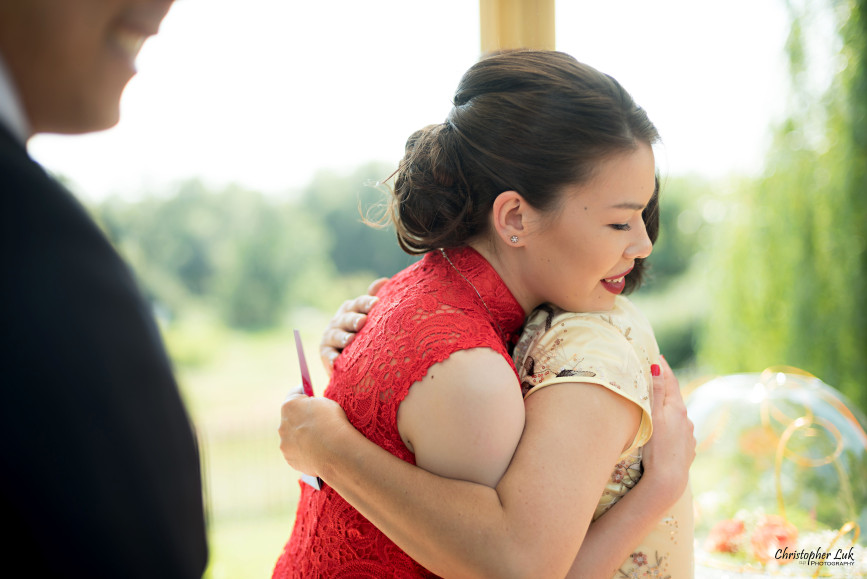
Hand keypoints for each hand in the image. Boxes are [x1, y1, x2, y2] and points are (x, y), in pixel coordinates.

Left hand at [279, 385, 352, 476]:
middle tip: (315, 421)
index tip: (307, 395)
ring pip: (292, 437)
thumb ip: (314, 405)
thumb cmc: (333, 423)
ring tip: (318, 440)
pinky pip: (296, 452)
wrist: (336, 450)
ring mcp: (285, 443)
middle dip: (300, 418)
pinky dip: (304, 451)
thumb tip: (311, 409)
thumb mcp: (326, 403)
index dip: (303, 394)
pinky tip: (317, 452)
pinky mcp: (290, 459)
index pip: (294, 394)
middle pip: (290, 418)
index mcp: (289, 406)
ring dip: (301, 437)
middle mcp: (282, 424)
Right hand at [320, 277, 388, 374]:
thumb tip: (384, 280)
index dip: (366, 302)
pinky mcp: (326, 353)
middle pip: (347, 318)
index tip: (376, 303)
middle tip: (362, 321)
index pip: (359, 303)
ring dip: (342, 337)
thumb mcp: (370, 316)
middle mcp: (340, 320)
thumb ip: (374, 300)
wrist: (352, 360)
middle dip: (354, 319)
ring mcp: (331, 336)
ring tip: (350, 340)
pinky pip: (328, 355)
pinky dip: (331, 358)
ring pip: (336, 335)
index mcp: (352, 309)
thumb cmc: (365, 333)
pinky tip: (335, 361)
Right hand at [641, 356, 695, 504]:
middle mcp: (686, 419)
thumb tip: (657, 366)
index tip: (658, 355)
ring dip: (668, 409)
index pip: (671, 381)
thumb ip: (656, 391)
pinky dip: (672, 426)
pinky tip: (665, 433)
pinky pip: (679, 432)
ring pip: (677, 416)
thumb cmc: (656, 447)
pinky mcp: (687, 449)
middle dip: (665, 387)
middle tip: (654, 377)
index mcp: (677, 408)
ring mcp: (688, 435)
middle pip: (675, 398)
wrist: (668, 479)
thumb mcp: (654, 416)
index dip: (664, 368)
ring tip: (657, 407)